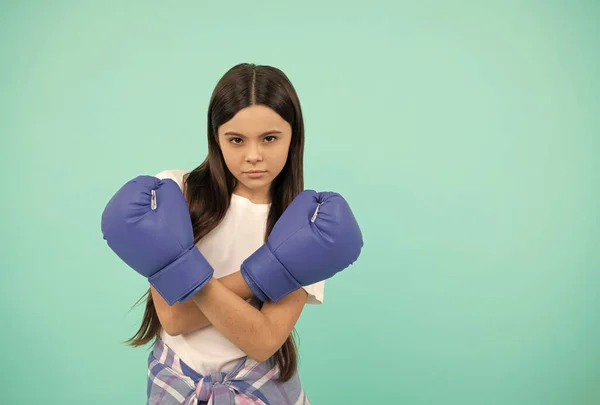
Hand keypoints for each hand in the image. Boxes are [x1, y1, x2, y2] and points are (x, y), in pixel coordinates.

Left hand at [101, 175, 213, 304]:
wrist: (170, 269)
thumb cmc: (173, 238)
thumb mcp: (175, 206)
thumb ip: (166, 186)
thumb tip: (157, 184)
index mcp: (122, 209)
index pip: (141, 183)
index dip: (158, 187)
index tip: (169, 200)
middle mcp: (109, 218)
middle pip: (130, 192)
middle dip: (146, 195)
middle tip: (161, 207)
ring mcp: (108, 229)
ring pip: (125, 202)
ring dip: (139, 203)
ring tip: (153, 214)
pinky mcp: (112, 238)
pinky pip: (122, 215)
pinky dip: (133, 214)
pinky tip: (145, 222)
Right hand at [240, 190, 362, 301]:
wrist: (281, 272)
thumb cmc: (287, 242)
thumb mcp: (295, 212)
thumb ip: (310, 197)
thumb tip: (320, 199)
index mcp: (341, 228)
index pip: (335, 200)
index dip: (318, 201)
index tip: (305, 212)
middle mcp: (353, 241)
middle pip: (342, 211)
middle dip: (326, 213)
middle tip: (309, 224)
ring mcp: (352, 252)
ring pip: (343, 223)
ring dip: (331, 223)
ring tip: (315, 233)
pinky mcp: (347, 259)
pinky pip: (343, 236)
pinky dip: (333, 234)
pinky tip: (320, 240)